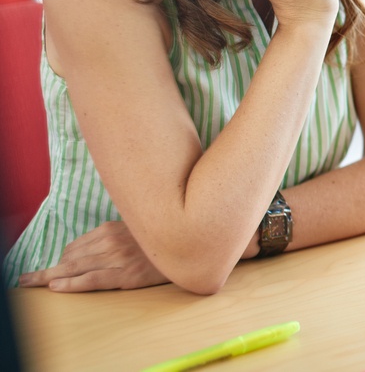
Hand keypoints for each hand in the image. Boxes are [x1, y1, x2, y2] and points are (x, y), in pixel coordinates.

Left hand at [18, 221, 168, 291]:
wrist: (189, 245)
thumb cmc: (160, 241)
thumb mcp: (134, 231)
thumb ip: (113, 236)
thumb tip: (90, 249)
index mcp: (112, 228)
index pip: (76, 246)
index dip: (59, 260)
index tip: (46, 269)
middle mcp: (111, 240)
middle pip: (69, 257)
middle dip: (45, 270)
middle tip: (25, 279)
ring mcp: (118, 257)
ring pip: (75, 268)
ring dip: (50, 277)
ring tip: (32, 284)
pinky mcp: (125, 274)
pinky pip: (91, 280)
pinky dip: (71, 284)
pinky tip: (55, 287)